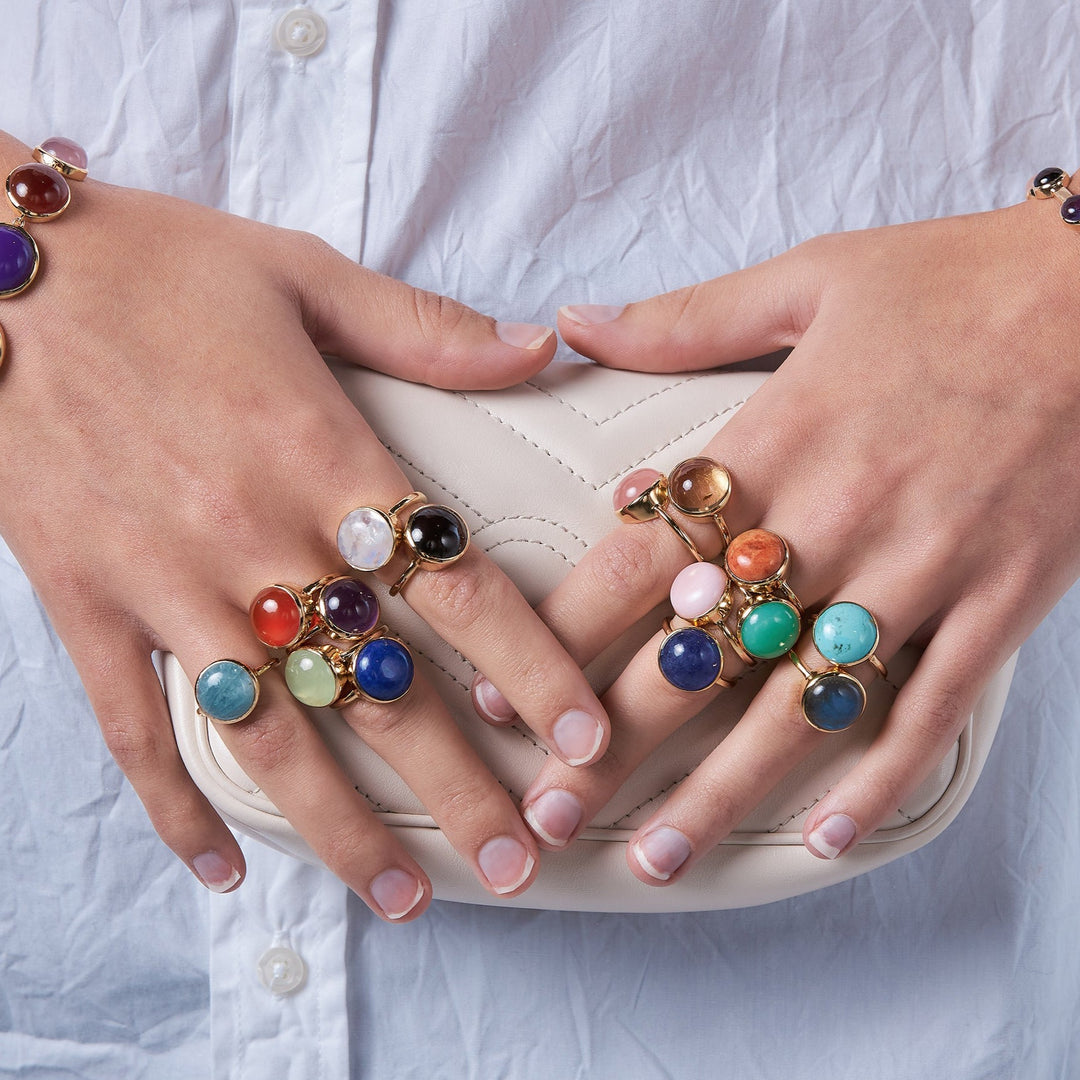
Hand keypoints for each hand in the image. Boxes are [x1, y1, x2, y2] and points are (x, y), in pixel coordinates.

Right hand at [0, 133, 609, 918]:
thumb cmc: (157, 266)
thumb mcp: (304, 274)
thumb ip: (428, 329)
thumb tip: (538, 347)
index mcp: (321, 456)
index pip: (453, 589)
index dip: (529, 669)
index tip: (580, 741)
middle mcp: (251, 536)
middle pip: (378, 688)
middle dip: (456, 786)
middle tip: (519, 861)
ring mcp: (163, 582)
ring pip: (268, 732)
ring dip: (340, 826)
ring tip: (402, 899)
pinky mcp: (84, 601)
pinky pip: (131, 726)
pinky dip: (173, 806)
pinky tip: (221, 869)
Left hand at [496, 197, 1079, 880]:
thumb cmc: (956, 280)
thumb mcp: (809, 277)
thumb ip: (684, 321)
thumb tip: (576, 322)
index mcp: (774, 440)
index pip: (640, 560)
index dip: (563, 633)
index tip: (503, 694)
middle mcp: (836, 516)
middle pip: (700, 654)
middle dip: (616, 744)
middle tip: (551, 814)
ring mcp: (923, 567)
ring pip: (801, 704)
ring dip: (722, 791)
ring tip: (656, 856)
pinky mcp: (1002, 596)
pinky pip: (932, 705)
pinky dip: (877, 775)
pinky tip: (823, 834)